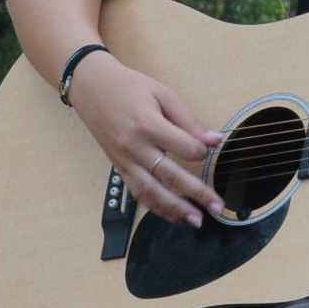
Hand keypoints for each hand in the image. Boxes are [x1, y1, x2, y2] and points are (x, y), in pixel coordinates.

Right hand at [68, 53, 223, 226]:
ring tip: (196, 221)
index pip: (184, 148)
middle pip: (169, 175)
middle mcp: (134, 146)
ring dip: (175, 209)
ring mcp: (124, 160)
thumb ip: (188, 121)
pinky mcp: (118, 167)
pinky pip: (137, 192)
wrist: (91, 87)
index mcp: (148, 124)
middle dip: (196, 194)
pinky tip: (172, 216)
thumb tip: (215, 140)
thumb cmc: (129, 87)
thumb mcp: (163, 94)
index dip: (202, 151)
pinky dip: (155, 206)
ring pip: (151, 191)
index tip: (210, 149)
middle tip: (217, 207)